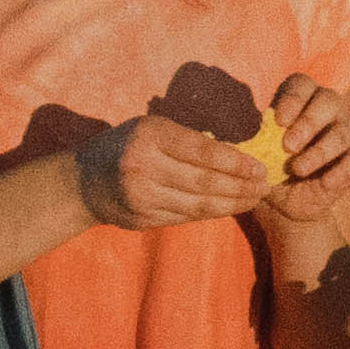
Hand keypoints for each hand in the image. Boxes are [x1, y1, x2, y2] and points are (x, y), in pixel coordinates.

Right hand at [72, 114, 268, 231]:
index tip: (260, 167)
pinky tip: (231, 207)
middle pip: (204, 181)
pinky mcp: (142, 219)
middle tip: (265, 186)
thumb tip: (239, 155)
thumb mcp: (153, 129)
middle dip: (241, 186)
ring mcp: (140, 196)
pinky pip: (186, 217)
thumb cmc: (130, 146)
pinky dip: (213, 213)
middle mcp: (142, 166)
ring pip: (198, 204)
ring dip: (233, 204)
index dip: (236, 162)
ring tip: (255, 199)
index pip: (202, 150)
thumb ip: (188, 139)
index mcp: (149, 136)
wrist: (84, 181)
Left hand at [253, 73, 349, 226]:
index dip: (293, 99)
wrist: (286, 204)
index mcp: (300, 102)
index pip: (302, 85)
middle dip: (309, 121)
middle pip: (329, 100)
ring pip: (343, 132)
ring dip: (320, 150)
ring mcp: (344, 134)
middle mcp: (326, 112)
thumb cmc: (267, 169)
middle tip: (288, 145)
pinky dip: (340, 172)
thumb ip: (246, 138)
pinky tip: (325, 182)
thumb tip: (223, 132)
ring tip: (298, 169)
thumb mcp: (253, 153)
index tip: (278, 121)